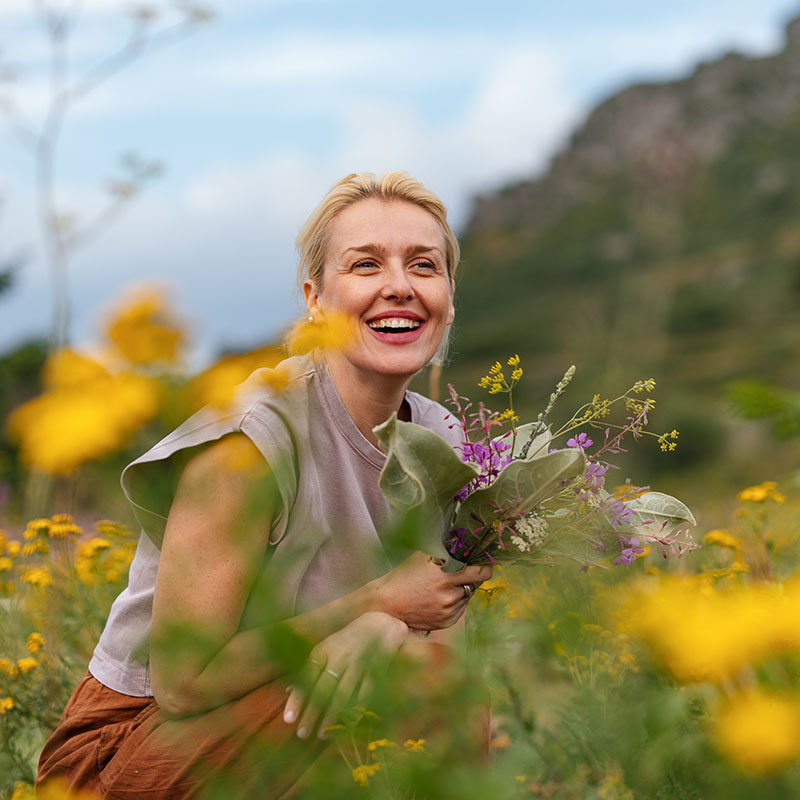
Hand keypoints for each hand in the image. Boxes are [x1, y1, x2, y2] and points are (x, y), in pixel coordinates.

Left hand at [283, 611, 407, 739]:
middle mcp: (340, 656)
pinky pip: (364, 694)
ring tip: (321, 735)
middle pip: (323, 689)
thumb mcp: (325, 648)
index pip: (306, 677)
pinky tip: (347, 724)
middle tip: (302, 734)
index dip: (297, 699)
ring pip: (343, 694)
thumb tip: (288, 691)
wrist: (379, 626)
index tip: (288, 720)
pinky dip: (356, 710)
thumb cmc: (345, 641)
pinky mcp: (376, 670)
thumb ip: (308, 668)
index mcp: (324, 650)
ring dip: (331, 716)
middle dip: (312, 713)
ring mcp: (359, 663)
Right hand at [370, 551, 492, 630]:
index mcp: (444, 577)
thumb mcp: (422, 557)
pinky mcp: (446, 622)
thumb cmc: (402, 576)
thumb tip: (463, 539)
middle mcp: (449, 596)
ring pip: (468, 596)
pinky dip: (457, 601)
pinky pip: (461, 608)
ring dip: (463, 588)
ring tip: (447, 583)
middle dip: (475, 576)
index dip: (484, 565)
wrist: (387, 604)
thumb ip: (443, 549)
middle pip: (476, 584)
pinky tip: (443, 595)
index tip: (484, 561)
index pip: (479, 572)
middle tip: (469, 570)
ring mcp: (448, 611)